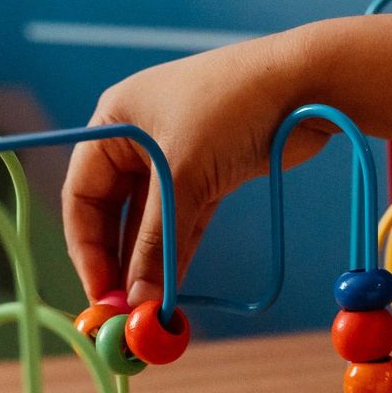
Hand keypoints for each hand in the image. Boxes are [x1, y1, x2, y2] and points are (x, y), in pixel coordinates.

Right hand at [63, 26, 324, 305]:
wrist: (309, 82)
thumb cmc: (234, 107)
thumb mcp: (185, 175)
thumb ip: (157, 242)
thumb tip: (139, 302)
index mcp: (114, 121)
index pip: (82, 195)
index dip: (86, 248)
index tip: (101, 294)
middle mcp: (138, 137)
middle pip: (114, 212)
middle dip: (119, 261)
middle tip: (125, 310)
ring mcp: (176, 155)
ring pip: (152, 221)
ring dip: (151, 263)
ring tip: (152, 308)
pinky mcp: (211, 172)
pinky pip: (184, 220)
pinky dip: (179, 251)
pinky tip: (175, 288)